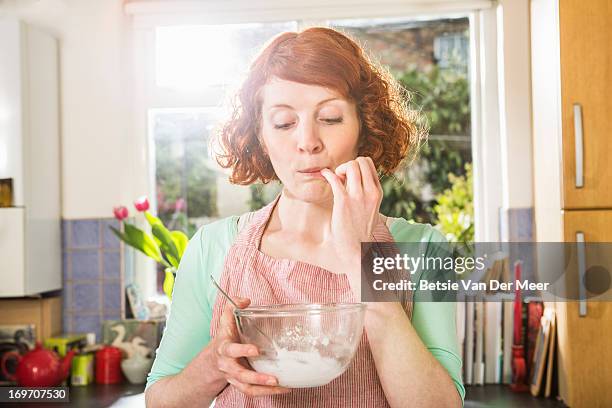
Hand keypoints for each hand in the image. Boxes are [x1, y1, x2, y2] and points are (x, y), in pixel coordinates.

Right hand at [211, 297, 290, 396]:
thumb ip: (233, 307)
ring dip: (264, 389)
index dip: (242, 350)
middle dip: (256, 378)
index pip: (231, 350)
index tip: (255, 350)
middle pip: (240, 375)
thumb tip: (245, 300)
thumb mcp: (226, 320)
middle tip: (273, 378)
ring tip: (281, 386)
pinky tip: (284, 388)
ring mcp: (234, 377)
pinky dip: (268, 393)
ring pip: (247, 388)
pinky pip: (253, 392)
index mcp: (224, 349)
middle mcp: (228, 365)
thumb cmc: (225, 337)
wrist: (214, 359)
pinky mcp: (242, 385)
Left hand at [320, 156, 383, 281]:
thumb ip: (364, 192)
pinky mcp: (343, 201)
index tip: (349, 178)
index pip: (369, 164)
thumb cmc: (359, 230)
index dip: (357, 165)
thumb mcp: (369, 209)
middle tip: (341, 178)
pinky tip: (324, 175)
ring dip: (340, 169)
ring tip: (335, 180)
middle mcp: (370, 192)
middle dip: (348, 165)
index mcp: (377, 193)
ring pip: (350, 165)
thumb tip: (349, 177)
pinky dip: (327, 174)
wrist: (356, 249)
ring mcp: (358, 196)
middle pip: (361, 161)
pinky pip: (334, 178)